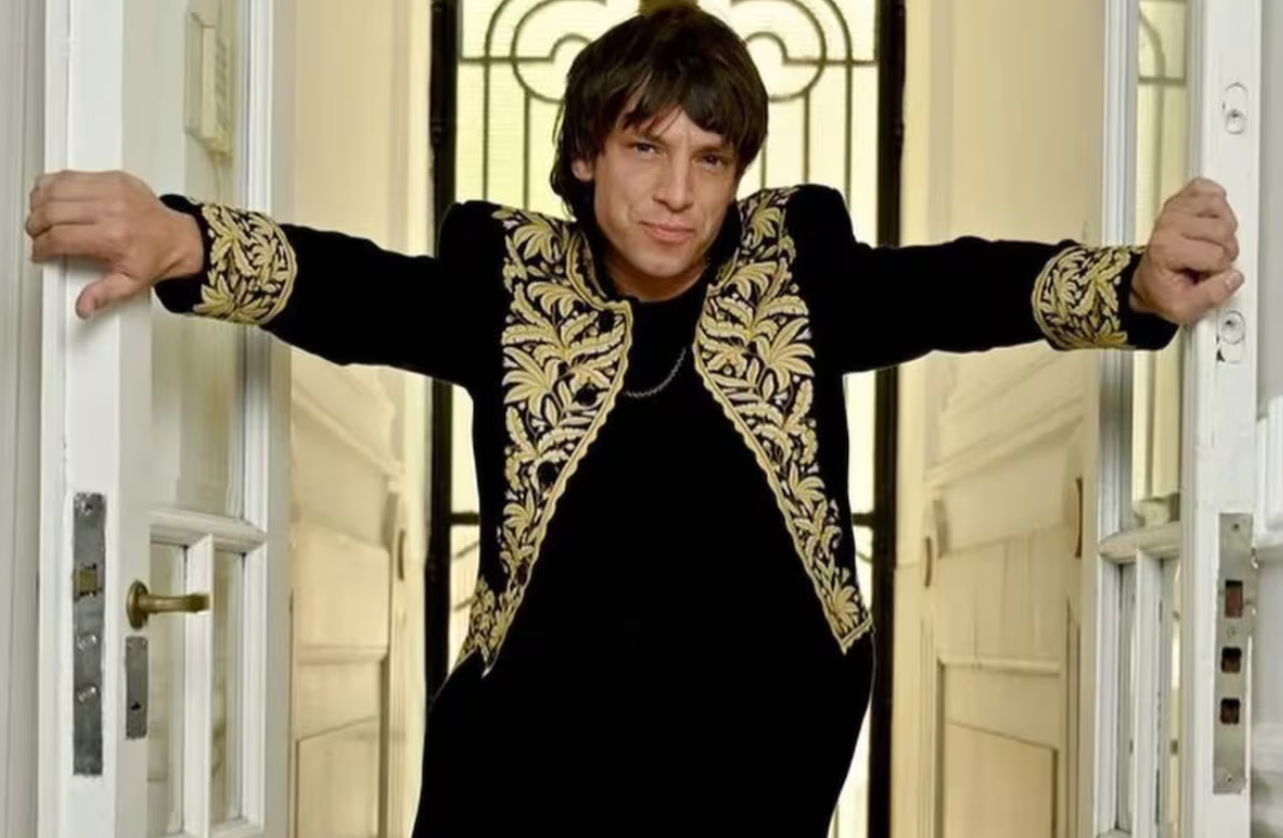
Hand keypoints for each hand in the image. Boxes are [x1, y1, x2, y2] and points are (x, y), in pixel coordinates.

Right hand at [26, 170, 203, 318]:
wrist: (179, 239)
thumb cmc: (155, 257)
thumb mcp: (130, 284)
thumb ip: (102, 294)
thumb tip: (83, 307)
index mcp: (112, 237)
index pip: (59, 237)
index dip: (42, 247)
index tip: (41, 253)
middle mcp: (111, 210)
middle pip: (52, 211)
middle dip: (36, 226)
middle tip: (39, 235)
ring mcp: (113, 190)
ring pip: (56, 188)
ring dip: (40, 203)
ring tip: (42, 217)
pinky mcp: (115, 178)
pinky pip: (71, 174)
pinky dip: (54, 185)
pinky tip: (54, 198)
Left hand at [1131, 177, 1242, 324]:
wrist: (1147, 281)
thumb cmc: (1163, 290)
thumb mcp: (1183, 308)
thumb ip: (1211, 296)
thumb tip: (1232, 277)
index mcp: (1166, 249)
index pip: (1216, 254)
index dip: (1218, 269)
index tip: (1203, 275)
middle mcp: (1168, 224)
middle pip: (1223, 229)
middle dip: (1224, 249)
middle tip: (1208, 260)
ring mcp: (1174, 209)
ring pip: (1222, 209)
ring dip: (1223, 228)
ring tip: (1208, 243)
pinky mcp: (1181, 198)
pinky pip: (1211, 190)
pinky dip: (1217, 204)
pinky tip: (1208, 222)